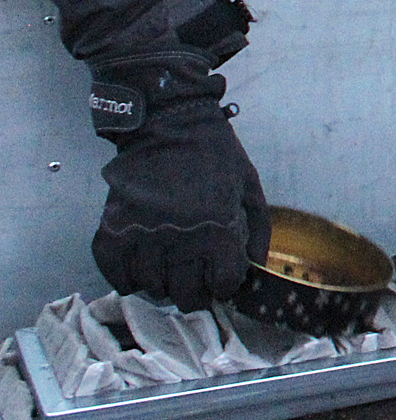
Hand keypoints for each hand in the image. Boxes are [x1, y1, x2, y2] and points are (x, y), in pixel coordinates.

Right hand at [89, 52, 270, 311]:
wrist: (166, 124)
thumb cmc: (213, 154)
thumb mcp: (249, 186)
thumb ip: (257, 230)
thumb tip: (256, 268)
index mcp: (219, 227)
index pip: (222, 284)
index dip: (224, 286)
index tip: (221, 280)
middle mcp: (181, 237)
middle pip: (186, 296)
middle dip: (194, 294)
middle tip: (193, 281)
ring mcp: (144, 236)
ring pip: (152, 289)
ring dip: (162, 284)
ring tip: (168, 268)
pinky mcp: (114, 230)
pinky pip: (116, 275)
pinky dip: (127, 278)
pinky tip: (139, 266)